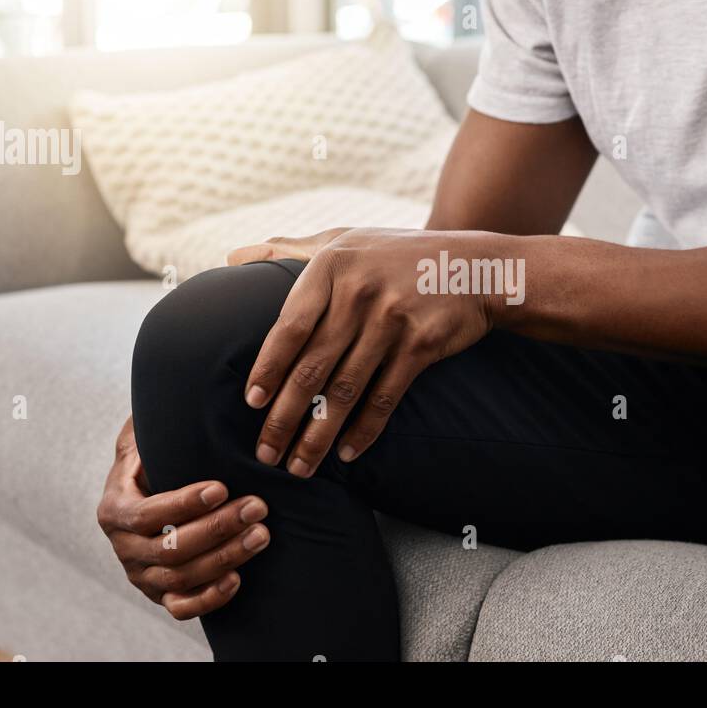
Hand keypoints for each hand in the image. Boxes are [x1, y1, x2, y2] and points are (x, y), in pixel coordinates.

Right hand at [96, 416, 270, 619]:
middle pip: (170, 547)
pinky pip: (182, 607)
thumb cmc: (154, 462)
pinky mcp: (162, 594)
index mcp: (114, 510)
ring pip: (182, 576)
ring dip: (226, 556)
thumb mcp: (144, 439)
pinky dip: (210, 598)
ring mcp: (142, 575)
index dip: (185, 504)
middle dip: (218, 527)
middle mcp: (124, 547)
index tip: (222, 487)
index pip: (148, 514)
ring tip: (262, 533)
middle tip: (258, 506)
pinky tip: (239, 577)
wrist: (149, 496)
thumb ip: (150, 426)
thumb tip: (173, 402)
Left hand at [240, 228, 502, 476]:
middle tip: (266, 453)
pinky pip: (384, 398)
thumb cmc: (397, 256)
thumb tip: (231, 260)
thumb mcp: (344, 240)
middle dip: (284, 417)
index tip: (252, 403)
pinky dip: (363, 430)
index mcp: (331, 266)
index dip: (268, 369)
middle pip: (311, 367)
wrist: (475, 268)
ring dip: (318, 435)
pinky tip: (347, 453)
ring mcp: (392, 319)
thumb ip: (289, 251)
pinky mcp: (421, 345)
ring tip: (300, 466)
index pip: (289, 326)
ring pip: (344, 390)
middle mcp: (359, 292)